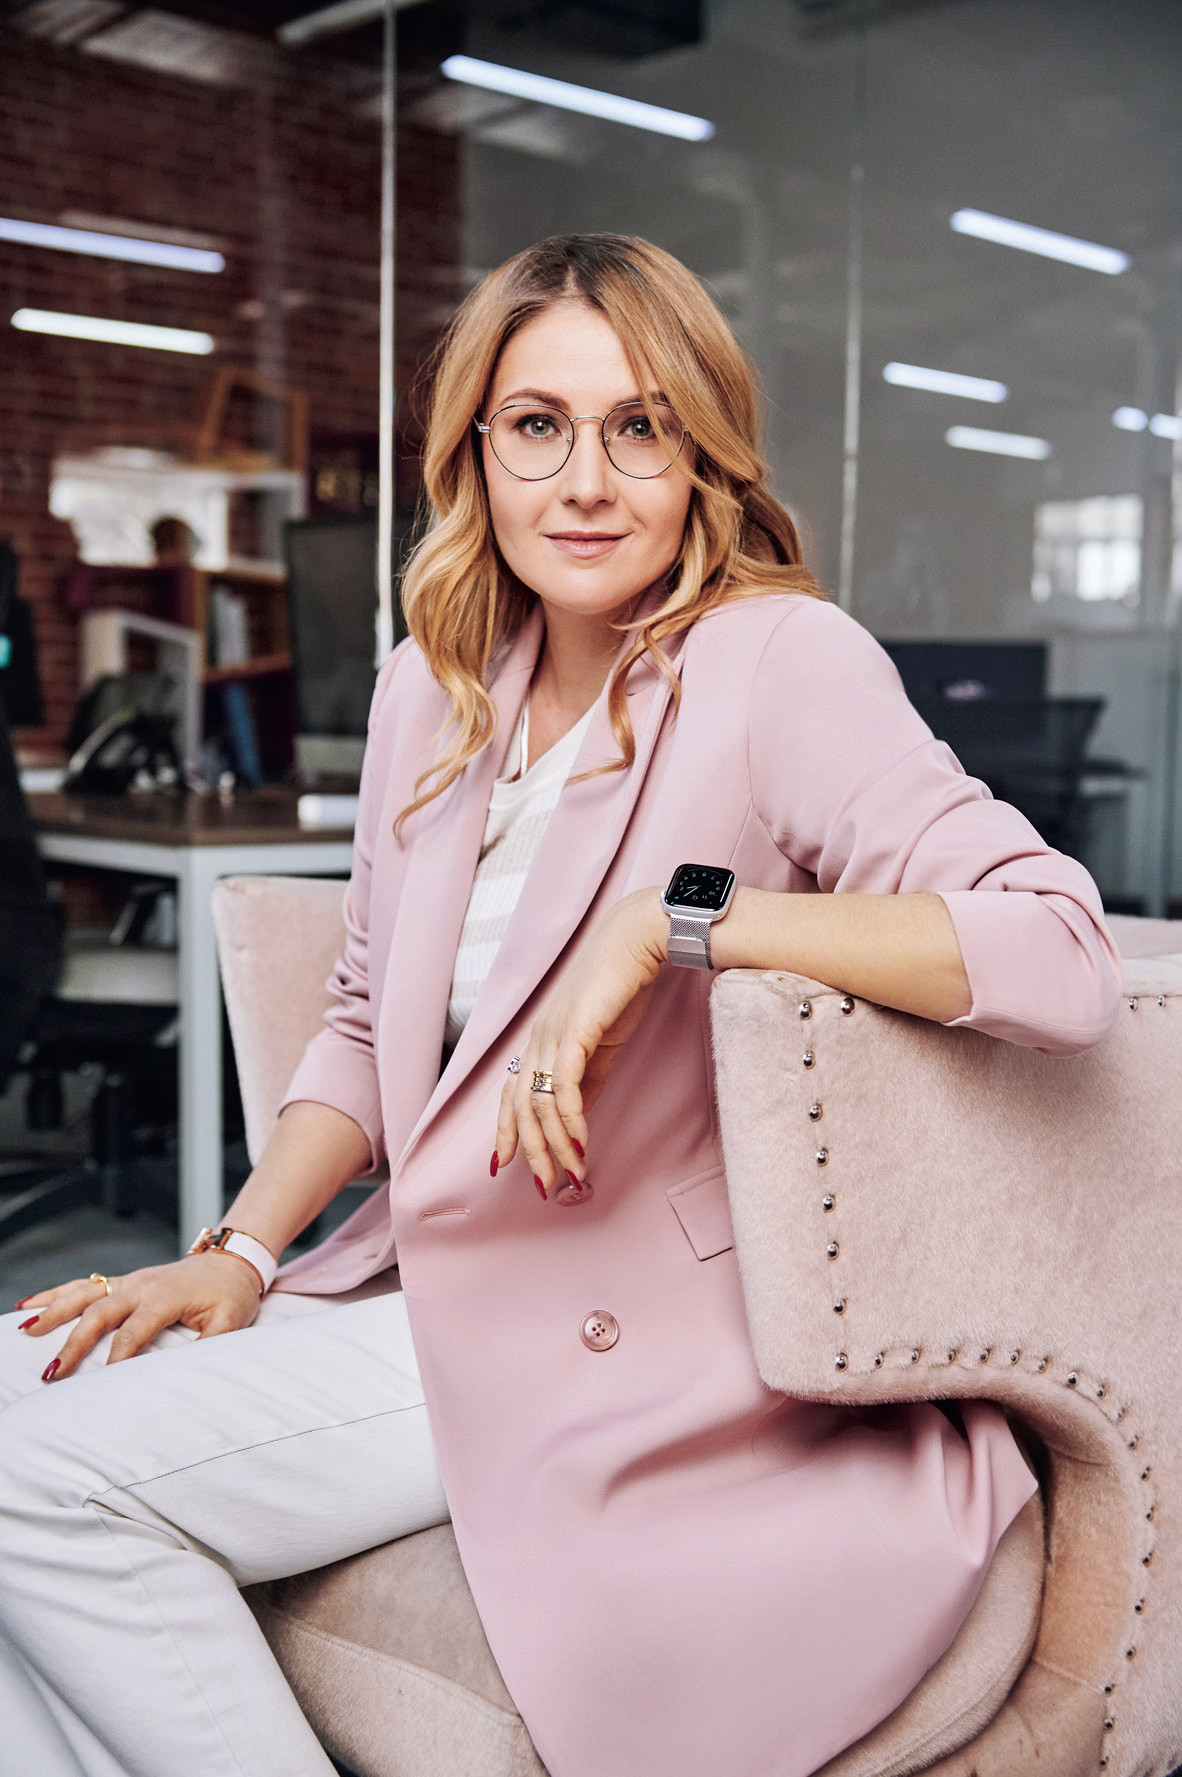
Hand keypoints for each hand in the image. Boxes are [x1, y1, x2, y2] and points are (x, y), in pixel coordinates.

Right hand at [16, 1252, 264, 1379]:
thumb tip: (188, 1373)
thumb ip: (209, 1346)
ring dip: (54, 1311)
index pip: (133, 1332)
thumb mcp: (231, 1322)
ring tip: (27, 1329)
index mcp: (165, 1297)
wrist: (232, 1261)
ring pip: (84, 1294)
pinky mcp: (124, 1281)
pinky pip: (84, 1285)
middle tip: (53, 1372)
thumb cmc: (231, 1295)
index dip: (118, 1358)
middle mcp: (141, 1285)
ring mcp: (130, 1281)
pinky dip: (56, 1293)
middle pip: (99, 1313)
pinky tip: (29, 1304)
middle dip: (74, 1342)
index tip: (103, 1383)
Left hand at [495, 888, 666, 1197]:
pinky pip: (564, 1086)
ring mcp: (553, 1033)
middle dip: (530, 1151)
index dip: (506, 1131)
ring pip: (539, 1102)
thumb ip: (588, 1077)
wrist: (640, 940)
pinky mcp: (575, 1031)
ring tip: (574, 1172)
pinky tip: (582, 1141)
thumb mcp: (602, 1041)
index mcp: (542, 1039)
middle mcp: (539, 1037)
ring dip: (556, 1144)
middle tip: (545, 1184)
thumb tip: (579, 1115)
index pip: (511, 1093)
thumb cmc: (622, 984)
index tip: (504, 1165)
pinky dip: (570, 1119)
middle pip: (519, 1105)